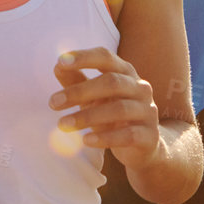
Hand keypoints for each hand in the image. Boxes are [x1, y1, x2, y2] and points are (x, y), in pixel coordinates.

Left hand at [49, 46, 160, 173]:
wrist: (141, 146)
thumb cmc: (112, 114)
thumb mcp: (92, 97)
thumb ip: (77, 81)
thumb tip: (58, 66)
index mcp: (125, 72)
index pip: (106, 57)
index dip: (84, 57)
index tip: (60, 62)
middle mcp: (140, 87)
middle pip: (111, 82)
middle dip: (79, 91)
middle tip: (53, 103)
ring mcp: (148, 111)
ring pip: (119, 109)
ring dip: (87, 117)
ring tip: (62, 125)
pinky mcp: (150, 135)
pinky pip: (128, 135)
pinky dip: (106, 137)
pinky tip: (86, 140)